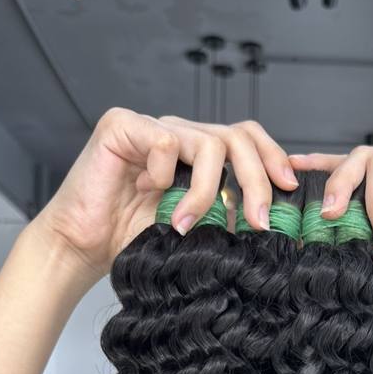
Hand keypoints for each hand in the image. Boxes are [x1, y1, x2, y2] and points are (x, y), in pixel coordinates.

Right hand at [35, 108, 298, 283]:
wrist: (83, 248)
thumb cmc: (133, 240)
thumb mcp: (196, 231)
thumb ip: (227, 218)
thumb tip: (274, 224)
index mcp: (199, 155)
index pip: (248, 140)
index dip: (273, 159)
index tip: (289, 191)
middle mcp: (181, 135)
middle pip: (238, 138)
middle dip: (256, 181)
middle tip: (257, 221)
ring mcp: (153, 127)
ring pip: (209, 143)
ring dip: (207, 191)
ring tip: (186, 224)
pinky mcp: (123, 125)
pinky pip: (165, 140)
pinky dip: (165, 172)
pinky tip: (149, 192)